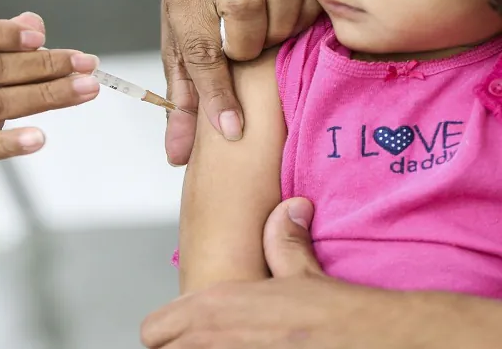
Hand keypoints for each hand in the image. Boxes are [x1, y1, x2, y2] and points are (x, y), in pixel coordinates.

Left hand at [140, 198, 467, 348]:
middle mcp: (224, 342)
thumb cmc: (344, 317)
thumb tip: (289, 210)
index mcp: (224, 308)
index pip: (158, 327)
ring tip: (231, 341)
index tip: (173, 331)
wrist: (386, 343)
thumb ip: (284, 241)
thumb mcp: (306, 274)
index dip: (166, 328)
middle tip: (201, 338)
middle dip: (181, 344)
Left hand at [161, 0, 320, 164]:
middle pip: (243, 9)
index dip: (219, 95)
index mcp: (185, 1)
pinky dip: (307, 13)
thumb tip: (177, 157)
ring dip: (282, 25)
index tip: (233, 130)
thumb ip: (182, 108)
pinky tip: (295, 29)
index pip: (202, 51)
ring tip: (272, 41)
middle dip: (251, 44)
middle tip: (250, 56)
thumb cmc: (197, 24)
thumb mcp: (181, 62)